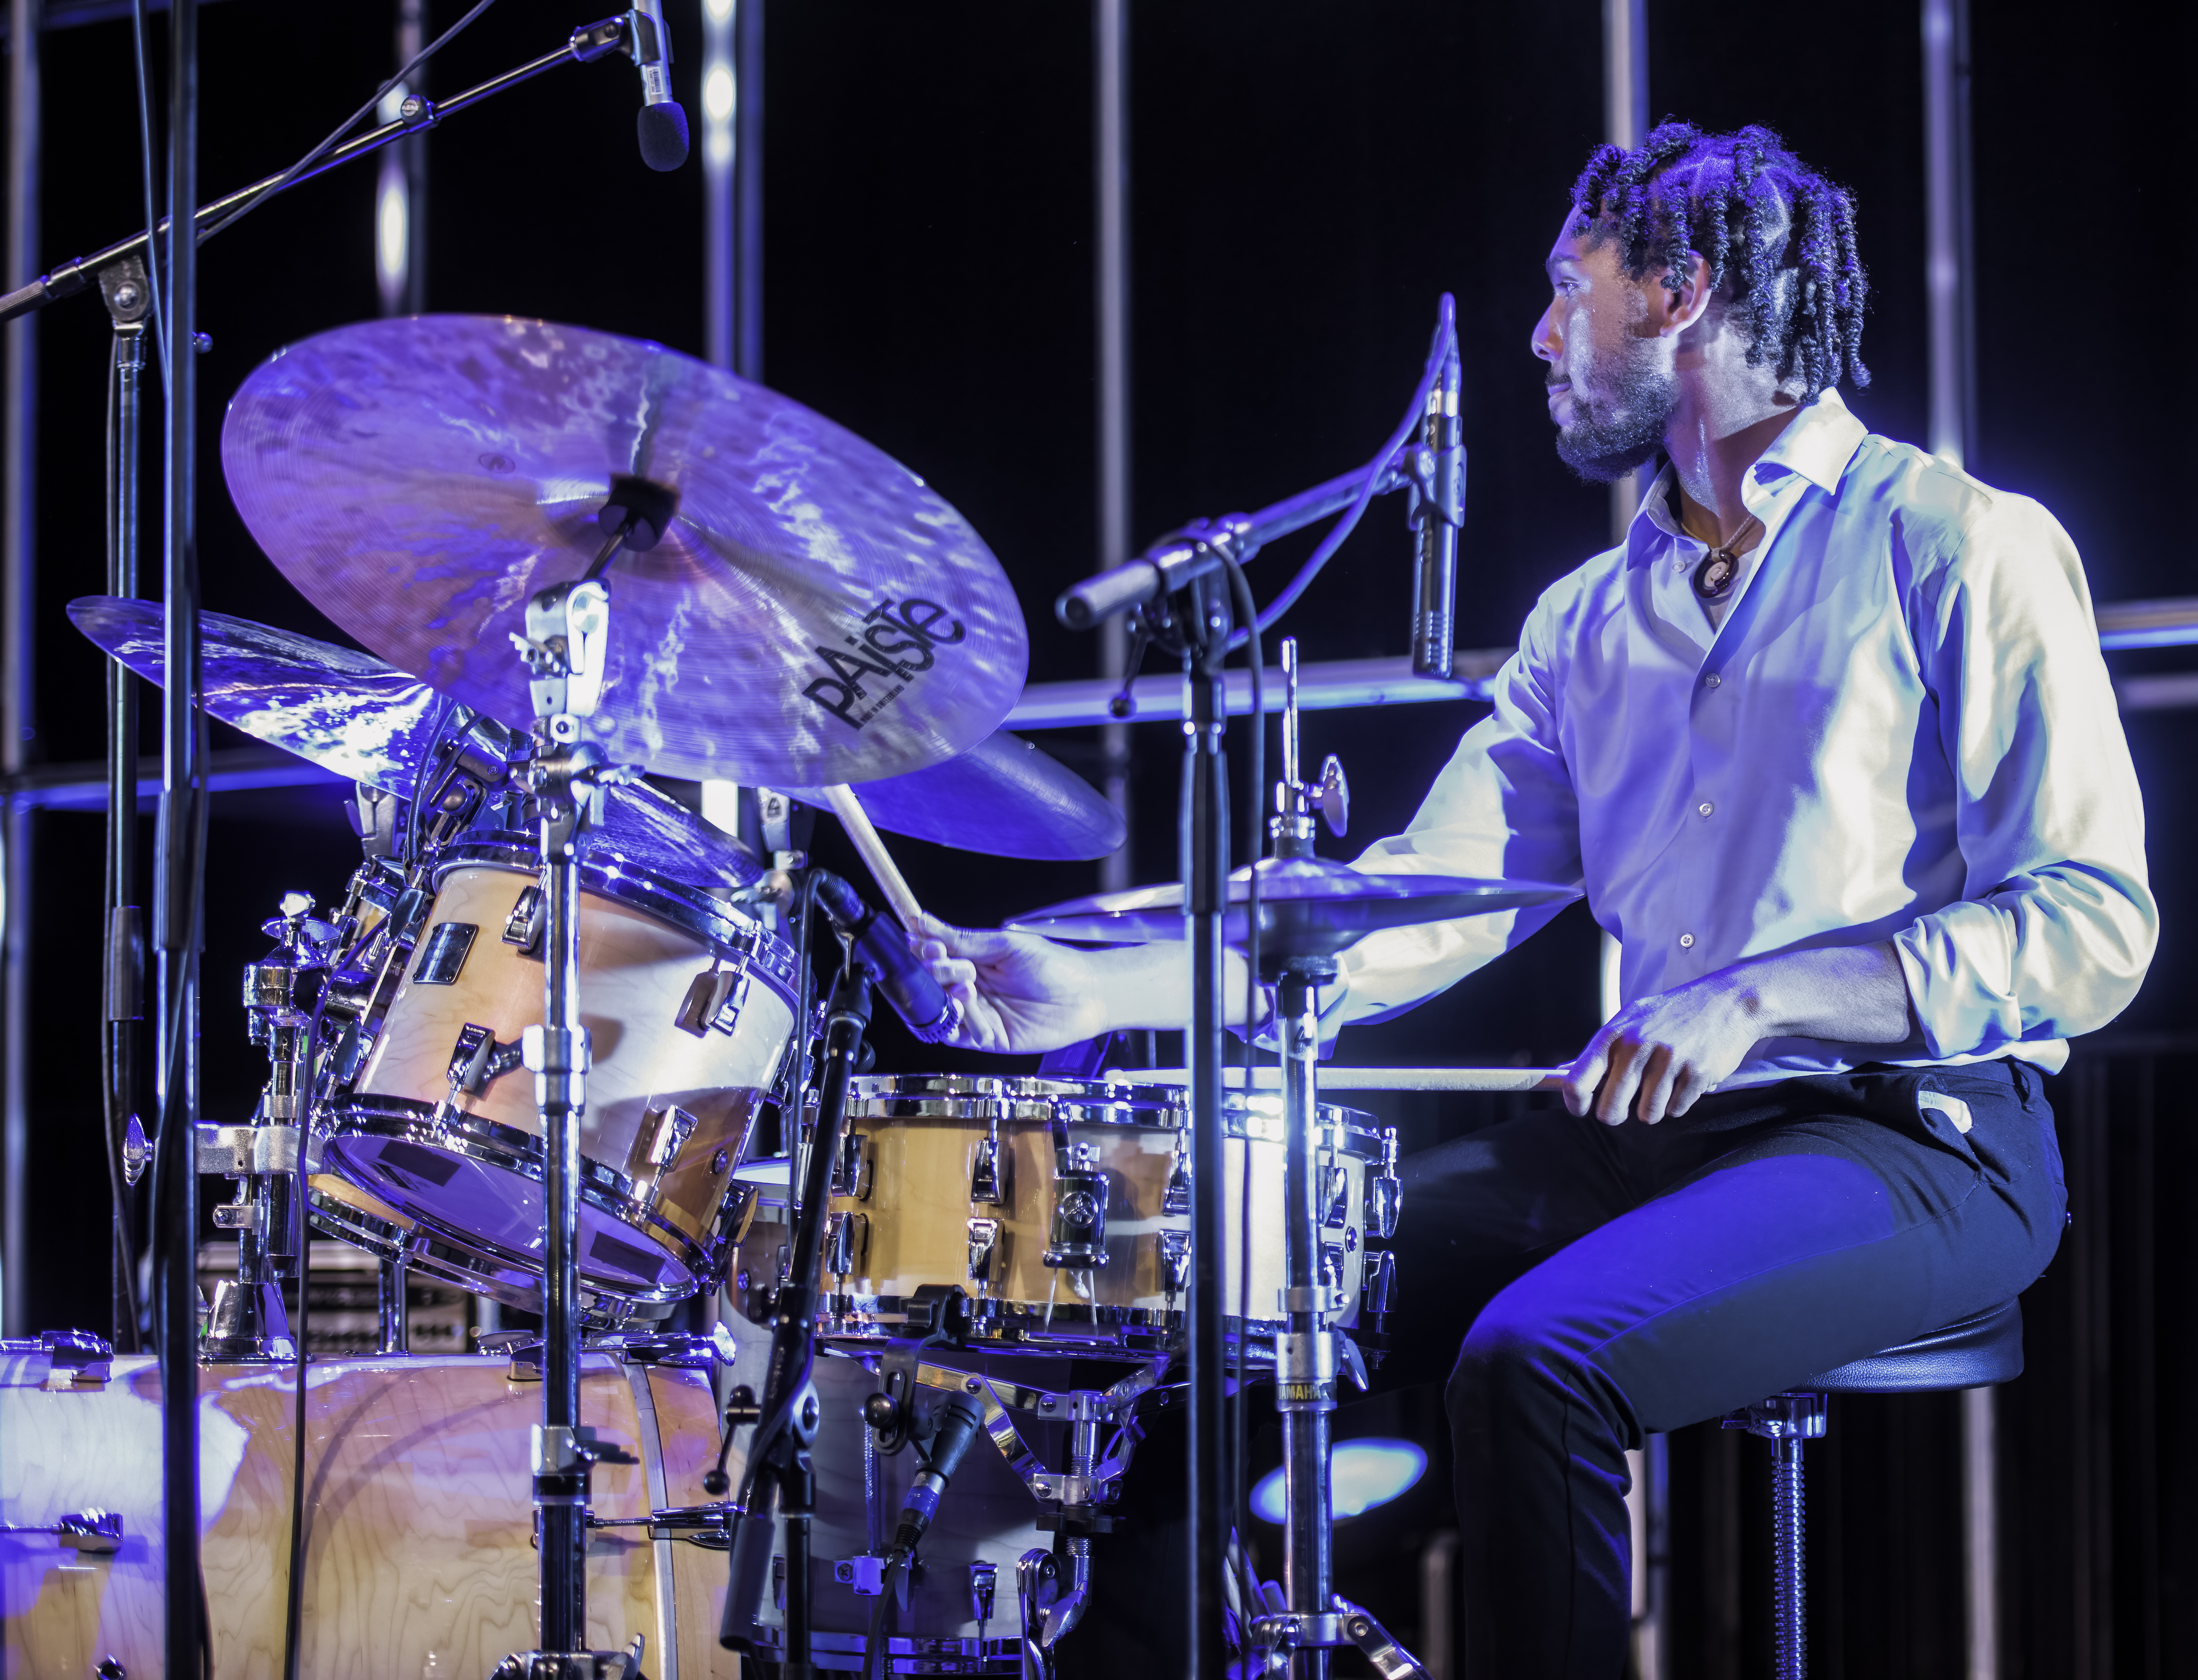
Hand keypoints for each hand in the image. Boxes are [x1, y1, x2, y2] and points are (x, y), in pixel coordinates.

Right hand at [908, 912, 1113, 1053]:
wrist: (1085, 996)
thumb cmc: (1053, 965)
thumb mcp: (1006, 945)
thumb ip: (965, 939)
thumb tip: (923, 921)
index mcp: (973, 959)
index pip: (935, 956)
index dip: (926, 952)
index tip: (927, 946)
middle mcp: (971, 986)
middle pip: (933, 984)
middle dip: (938, 975)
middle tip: (959, 968)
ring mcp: (978, 1013)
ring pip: (941, 1011)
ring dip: (946, 1000)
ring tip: (966, 989)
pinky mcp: (987, 1037)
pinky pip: (958, 1036)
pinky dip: (956, 1026)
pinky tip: (969, 1011)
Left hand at [1560, 966, 1769, 1124]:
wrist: (1727, 1001)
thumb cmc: (1673, 1013)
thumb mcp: (1632, 1019)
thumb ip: (1603, 1049)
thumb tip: (1565, 1073)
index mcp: (1615, 1033)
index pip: (1579, 1080)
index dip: (1576, 1103)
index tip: (1582, 1110)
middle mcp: (1638, 1045)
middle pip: (1611, 1107)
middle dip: (1616, 1114)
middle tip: (1625, 1108)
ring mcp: (1669, 1059)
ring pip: (1647, 1113)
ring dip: (1653, 1109)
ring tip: (1662, 1087)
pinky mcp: (1696, 1073)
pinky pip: (1677, 1109)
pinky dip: (1678, 1103)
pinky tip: (1684, 1081)